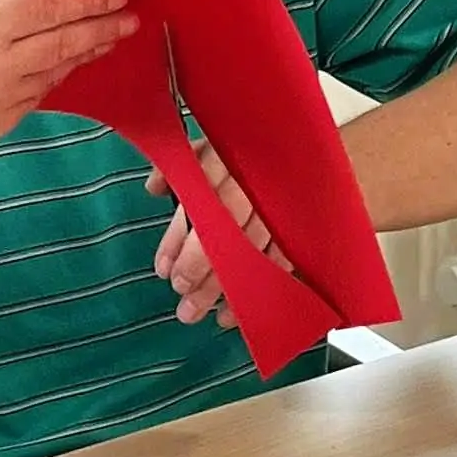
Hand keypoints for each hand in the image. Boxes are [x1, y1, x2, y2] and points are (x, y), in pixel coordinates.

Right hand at [0, 0, 137, 151]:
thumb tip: (43, 6)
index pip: (51, 10)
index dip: (89, 1)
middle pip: (62, 45)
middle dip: (100, 30)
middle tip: (130, 21)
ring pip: (51, 76)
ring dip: (78, 57)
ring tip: (101, 41)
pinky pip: (29, 100)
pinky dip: (44, 81)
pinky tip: (56, 68)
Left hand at [146, 141, 290, 325]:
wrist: (302, 143)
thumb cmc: (245, 148)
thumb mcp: (210, 143)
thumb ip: (180, 165)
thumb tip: (155, 188)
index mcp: (226, 160)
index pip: (198, 202)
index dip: (178, 239)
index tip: (164, 270)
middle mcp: (254, 184)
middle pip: (225, 230)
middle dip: (200, 266)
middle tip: (182, 295)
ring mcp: (281, 207)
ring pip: (252, 251)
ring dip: (226, 287)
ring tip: (202, 313)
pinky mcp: (301, 226)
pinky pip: (282, 262)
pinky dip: (259, 288)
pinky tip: (236, 311)